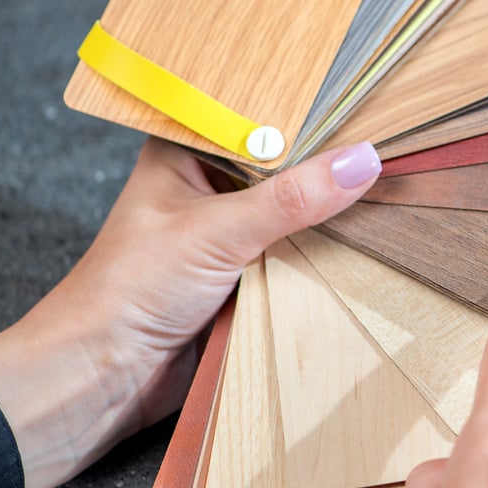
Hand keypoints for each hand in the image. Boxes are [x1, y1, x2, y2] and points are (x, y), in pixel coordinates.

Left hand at [0, 136, 380, 487]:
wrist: (101, 378)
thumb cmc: (128, 290)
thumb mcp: (217, 231)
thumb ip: (291, 199)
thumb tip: (360, 161)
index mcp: (187, 151)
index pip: (261, 117)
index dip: (310, 112)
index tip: (366, 108)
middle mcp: (209, 186)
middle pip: (286, 165)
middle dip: (328, 166)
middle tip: (386, 151)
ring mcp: (229, 232)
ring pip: (295, 211)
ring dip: (328, 214)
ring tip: (385, 191)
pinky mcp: (246, 275)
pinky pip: (298, 254)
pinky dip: (323, 254)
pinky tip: (362, 241)